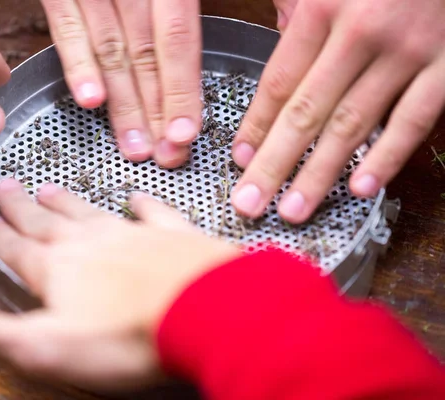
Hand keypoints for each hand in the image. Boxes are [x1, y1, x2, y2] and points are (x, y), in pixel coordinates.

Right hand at [0, 179, 239, 391]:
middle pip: (48, 223)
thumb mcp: (42, 345)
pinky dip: (143, 204)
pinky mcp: (175, 238)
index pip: (17, 248)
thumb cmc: (128, 336)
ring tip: (51, 187)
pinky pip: (154, 214)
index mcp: (59, 271)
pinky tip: (137, 196)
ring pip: (91, 213)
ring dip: (68, 202)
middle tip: (10, 185)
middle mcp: (92, 245)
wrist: (205, 312)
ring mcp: (135, 237)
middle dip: (24, 207)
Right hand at [40, 0, 201, 167]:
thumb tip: (187, 72)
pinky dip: (80, 67)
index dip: (181, 90)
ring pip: (113, 53)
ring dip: (124, 105)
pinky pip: (68, 30)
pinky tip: (91, 101)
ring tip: (134, 146)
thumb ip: (174, 16)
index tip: (184, 133)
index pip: (179, 40)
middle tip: (164, 154)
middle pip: (147, 56)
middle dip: (157, 111)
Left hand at [231, 0, 444, 222]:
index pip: (278, 81)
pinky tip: (360, 188)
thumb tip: (276, 48)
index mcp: (323, 5)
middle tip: (249, 203)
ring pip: (352, 124)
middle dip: (274, 164)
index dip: (255, 126)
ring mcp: (406, 51)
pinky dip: (386, 156)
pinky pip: (413, 119)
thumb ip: (298, 11)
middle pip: (305, 112)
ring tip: (292, 209)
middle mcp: (360, 31)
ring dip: (318, 174)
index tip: (239, 159)